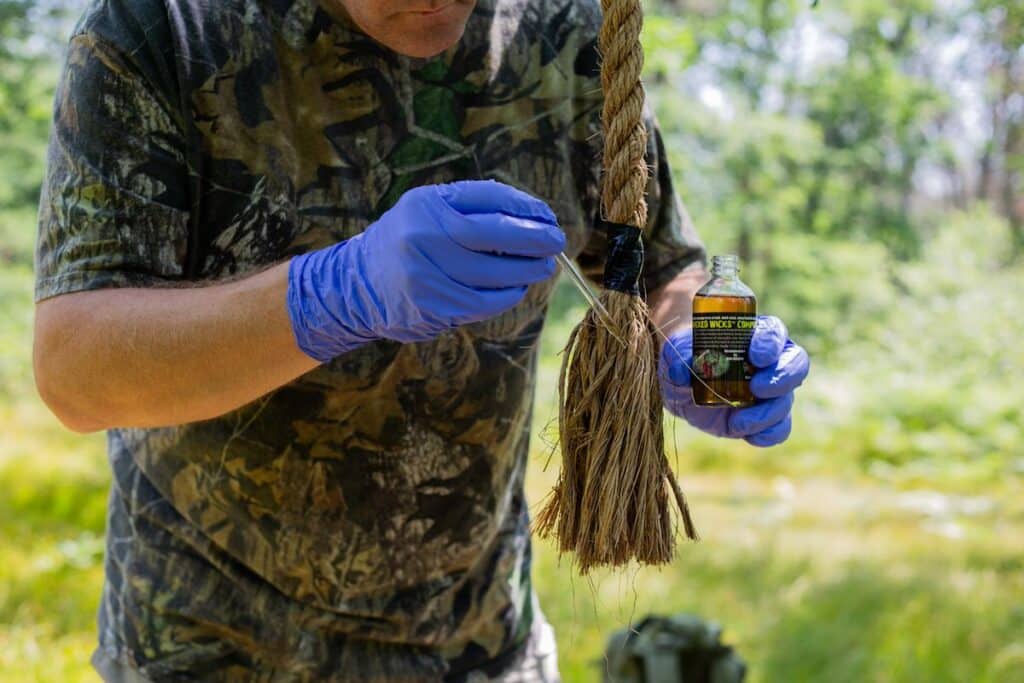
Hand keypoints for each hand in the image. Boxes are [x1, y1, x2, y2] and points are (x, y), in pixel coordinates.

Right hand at [287, 180, 564, 361]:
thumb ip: (473, 209)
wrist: (356, 285)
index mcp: (426, 203)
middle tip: (556, 242)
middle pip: (492, 234)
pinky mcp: (430, 305)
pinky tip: (517, 289)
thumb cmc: (408, 242)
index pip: (488, 197)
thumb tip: (536, 219)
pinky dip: (507, 295)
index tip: (547, 216)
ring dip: (525, 271)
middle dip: (532, 239)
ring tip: (543, 268)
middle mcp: (422, 234)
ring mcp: (424, 272)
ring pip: (491, 273)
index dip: (524, 207)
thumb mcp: (429, 211)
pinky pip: (482, 302)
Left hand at [658, 316, 809, 446]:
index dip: (770, 342)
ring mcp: (771, 391)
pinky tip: (749, 436)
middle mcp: (771, 361)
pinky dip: (768, 434)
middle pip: (796, 362)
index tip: (756, 355)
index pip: (773, 331)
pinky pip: (780, 428)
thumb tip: (681, 371)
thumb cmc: (685, 359)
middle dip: (782, 377)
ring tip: (739, 422)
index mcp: (753, 335)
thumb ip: (678, 354)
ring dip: (768, 413)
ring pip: (787, 399)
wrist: (682, 388)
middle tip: (757, 387)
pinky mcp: (765, 418)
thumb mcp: (675, 352)